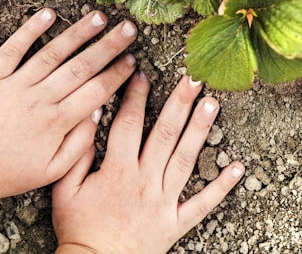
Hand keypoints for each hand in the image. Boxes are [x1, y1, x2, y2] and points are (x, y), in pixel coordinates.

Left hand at [0, 9, 137, 216]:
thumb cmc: (9, 172)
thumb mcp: (52, 170)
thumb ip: (80, 143)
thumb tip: (97, 113)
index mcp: (58, 121)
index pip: (97, 90)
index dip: (118, 73)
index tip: (132, 60)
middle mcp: (41, 98)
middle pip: (82, 66)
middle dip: (109, 45)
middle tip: (129, 28)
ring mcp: (16, 84)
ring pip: (54, 52)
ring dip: (78, 32)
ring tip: (99, 16)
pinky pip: (14, 48)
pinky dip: (30, 29)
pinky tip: (48, 14)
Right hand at [52, 74, 244, 253]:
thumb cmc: (77, 229)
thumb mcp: (64, 189)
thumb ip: (76, 153)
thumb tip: (88, 117)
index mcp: (117, 171)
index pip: (128, 124)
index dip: (135, 96)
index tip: (142, 73)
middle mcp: (144, 181)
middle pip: (165, 134)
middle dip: (179, 103)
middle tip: (194, 78)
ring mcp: (163, 201)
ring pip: (185, 159)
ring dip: (200, 130)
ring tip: (213, 104)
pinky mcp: (175, 222)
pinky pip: (203, 203)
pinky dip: (222, 186)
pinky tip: (237, 167)